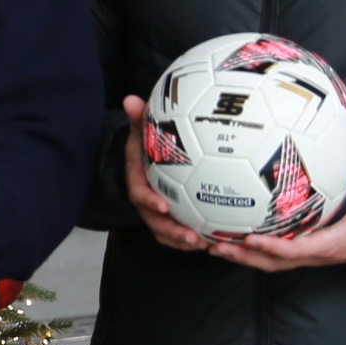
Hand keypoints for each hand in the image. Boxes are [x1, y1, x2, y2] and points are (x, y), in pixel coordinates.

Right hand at [119, 97, 210, 255]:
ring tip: (205, 245)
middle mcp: (146, 199)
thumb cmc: (147, 143)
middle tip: (192, 236)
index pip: (139, 193)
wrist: (147, 158)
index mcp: (138, 180)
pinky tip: (214, 243)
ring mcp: (158, 212)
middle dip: (172, 232)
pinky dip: (193, 241)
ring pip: (166, 232)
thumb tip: (131, 99)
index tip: (164, 205)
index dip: (149, 201)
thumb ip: (139, 117)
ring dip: (183, 241)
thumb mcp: (142, 129)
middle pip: (154, 221)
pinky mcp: (171, 219)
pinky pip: (178, 234)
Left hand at [207, 162, 345, 272]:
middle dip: (243, 256)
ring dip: (242, 255)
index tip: (250, 238)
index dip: (272, 246)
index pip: (294, 250)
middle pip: (271, 262)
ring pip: (269, 261)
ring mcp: (306, 256)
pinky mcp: (304, 252)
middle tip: (215, 245)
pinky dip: (253, 250)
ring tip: (213, 244)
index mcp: (326, 246)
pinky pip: (274, 254)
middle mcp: (311, 255)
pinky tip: (234, 237)